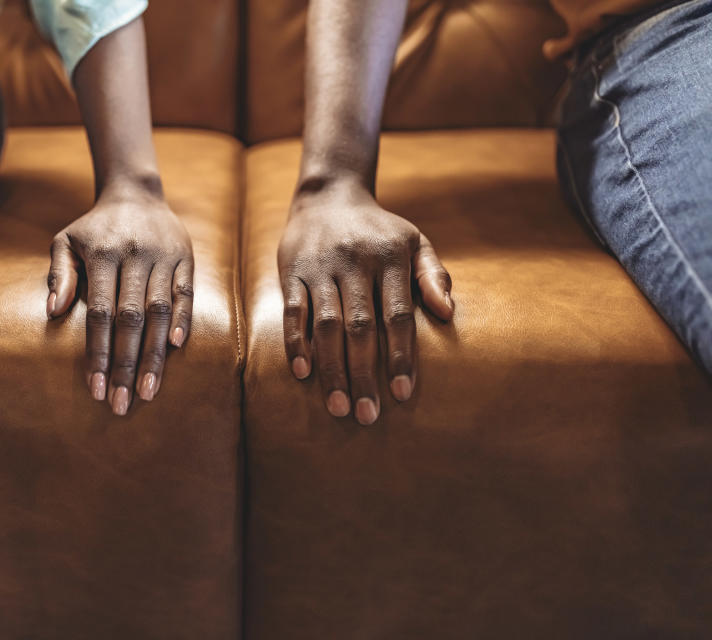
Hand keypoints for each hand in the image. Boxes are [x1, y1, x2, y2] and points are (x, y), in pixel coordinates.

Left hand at [47, 188, 193, 415]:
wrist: (136, 194)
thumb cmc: (95, 228)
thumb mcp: (65, 241)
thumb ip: (59, 274)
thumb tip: (53, 312)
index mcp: (104, 254)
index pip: (100, 313)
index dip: (98, 353)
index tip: (95, 389)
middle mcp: (136, 256)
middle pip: (132, 319)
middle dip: (126, 365)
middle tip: (122, 403)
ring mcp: (164, 257)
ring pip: (161, 312)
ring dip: (155, 355)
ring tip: (148, 391)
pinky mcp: (186, 258)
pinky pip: (186, 294)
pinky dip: (183, 321)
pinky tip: (177, 350)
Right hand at [277, 181, 453, 424]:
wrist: (328, 196)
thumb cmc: (379, 230)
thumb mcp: (415, 242)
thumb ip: (433, 276)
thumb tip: (448, 314)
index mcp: (390, 258)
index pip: (397, 315)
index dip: (401, 356)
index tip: (403, 394)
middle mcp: (354, 262)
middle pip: (360, 328)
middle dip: (363, 374)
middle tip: (367, 415)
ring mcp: (320, 267)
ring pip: (325, 325)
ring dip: (331, 368)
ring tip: (337, 406)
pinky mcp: (292, 271)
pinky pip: (293, 311)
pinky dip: (295, 342)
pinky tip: (302, 372)